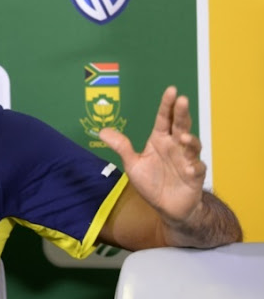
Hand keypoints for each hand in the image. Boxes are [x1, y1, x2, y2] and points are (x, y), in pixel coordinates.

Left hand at [99, 86, 204, 224]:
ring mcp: (187, 160)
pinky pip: (196, 168)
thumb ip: (121, 147)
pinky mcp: (194, 176)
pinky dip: (193, 167)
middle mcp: (175, 146)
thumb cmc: (152, 183)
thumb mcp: (133, 164)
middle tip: (183, 100)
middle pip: (181, 126)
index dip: (167, 105)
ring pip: (192, 146)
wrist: (167, 207)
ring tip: (185, 138)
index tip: (172, 90)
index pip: (164, 119)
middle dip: (182, 113)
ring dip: (191, 141)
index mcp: (160, 140)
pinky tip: (188, 168)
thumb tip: (102, 131)